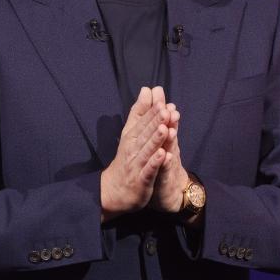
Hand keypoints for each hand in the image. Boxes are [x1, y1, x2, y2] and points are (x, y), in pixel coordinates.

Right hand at [100, 86, 172, 221]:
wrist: (114, 189)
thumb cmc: (126, 158)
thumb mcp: (131, 133)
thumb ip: (139, 112)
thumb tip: (146, 90)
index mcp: (131, 136)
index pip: (141, 121)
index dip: (150, 110)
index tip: (159, 97)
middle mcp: (132, 148)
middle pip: (144, 133)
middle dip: (154, 122)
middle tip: (164, 109)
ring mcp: (136, 164)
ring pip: (147, 150)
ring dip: (155, 140)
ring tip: (165, 129)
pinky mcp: (141, 180)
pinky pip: (149, 170)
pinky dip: (155, 163)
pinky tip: (163, 155)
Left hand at [149, 102, 190, 215]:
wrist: (169, 193)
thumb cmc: (162, 165)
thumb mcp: (159, 144)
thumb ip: (159, 124)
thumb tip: (157, 103)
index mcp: (163, 140)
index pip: (160, 121)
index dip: (158, 107)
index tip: (157, 91)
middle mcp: (168, 149)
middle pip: (168, 132)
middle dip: (167, 119)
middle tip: (167, 106)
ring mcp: (168, 164)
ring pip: (169, 149)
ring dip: (169, 138)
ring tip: (169, 127)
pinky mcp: (166, 179)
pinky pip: (166, 170)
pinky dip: (166, 163)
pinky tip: (166, 155)